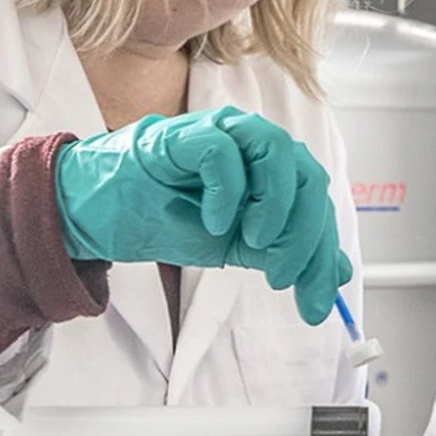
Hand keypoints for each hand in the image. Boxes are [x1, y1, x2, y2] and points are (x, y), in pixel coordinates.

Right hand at [55, 106, 352, 324]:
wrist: (100, 216)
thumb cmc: (164, 219)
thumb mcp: (234, 247)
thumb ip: (283, 251)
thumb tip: (335, 270)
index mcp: (271, 170)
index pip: (316, 203)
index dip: (322, 254)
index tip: (315, 302)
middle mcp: (253, 144)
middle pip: (306, 178)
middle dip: (305, 235)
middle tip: (283, 275)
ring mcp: (220, 133)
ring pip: (277, 152)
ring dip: (276, 205)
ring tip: (254, 241)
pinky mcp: (182, 135)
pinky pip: (222, 150)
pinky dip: (227, 190)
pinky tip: (215, 222)